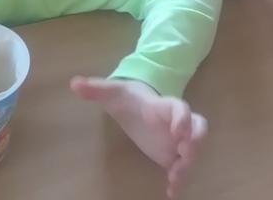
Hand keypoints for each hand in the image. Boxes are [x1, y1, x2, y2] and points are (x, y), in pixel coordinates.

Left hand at [71, 77, 205, 198]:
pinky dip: (180, 181)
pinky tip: (171, 193)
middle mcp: (176, 123)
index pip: (179, 107)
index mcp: (163, 106)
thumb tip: (74, 83)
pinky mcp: (173, 155)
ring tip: (174, 180)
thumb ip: (96, 89)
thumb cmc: (128, 98)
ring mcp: (177, 140)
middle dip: (195, 142)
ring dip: (188, 165)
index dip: (182, 118)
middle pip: (198, 128)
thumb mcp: (112, 92)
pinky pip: (183, 167)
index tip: (178, 131)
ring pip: (193, 151)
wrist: (137, 104)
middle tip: (185, 154)